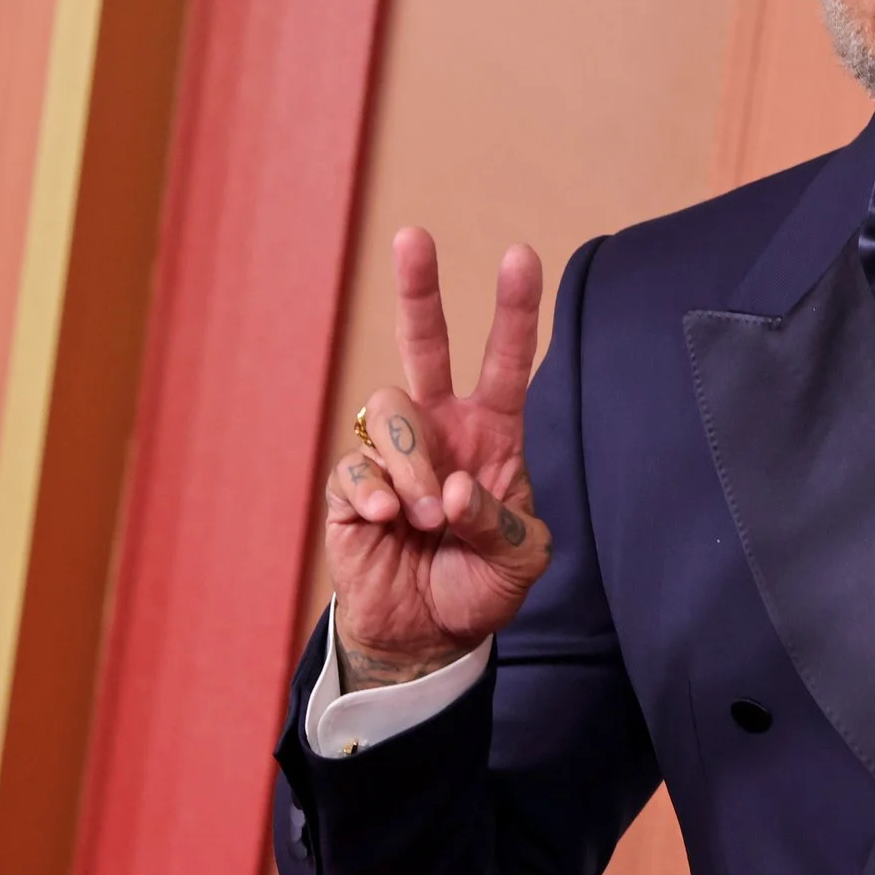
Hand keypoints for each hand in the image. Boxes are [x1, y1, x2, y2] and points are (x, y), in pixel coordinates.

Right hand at [324, 227, 550, 688]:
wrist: (428, 636)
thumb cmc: (480, 586)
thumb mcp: (520, 563)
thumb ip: (500, 524)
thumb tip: (452, 488)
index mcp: (493, 435)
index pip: (505, 362)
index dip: (514, 311)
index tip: (522, 256)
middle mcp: (441, 431)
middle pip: (424, 345)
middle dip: (419, 290)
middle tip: (413, 237)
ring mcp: (393, 455)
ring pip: (392, 411)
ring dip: (414, 463)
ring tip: (425, 519)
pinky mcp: (352, 488)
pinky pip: (357, 467)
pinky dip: (377, 492)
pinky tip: (391, 521)